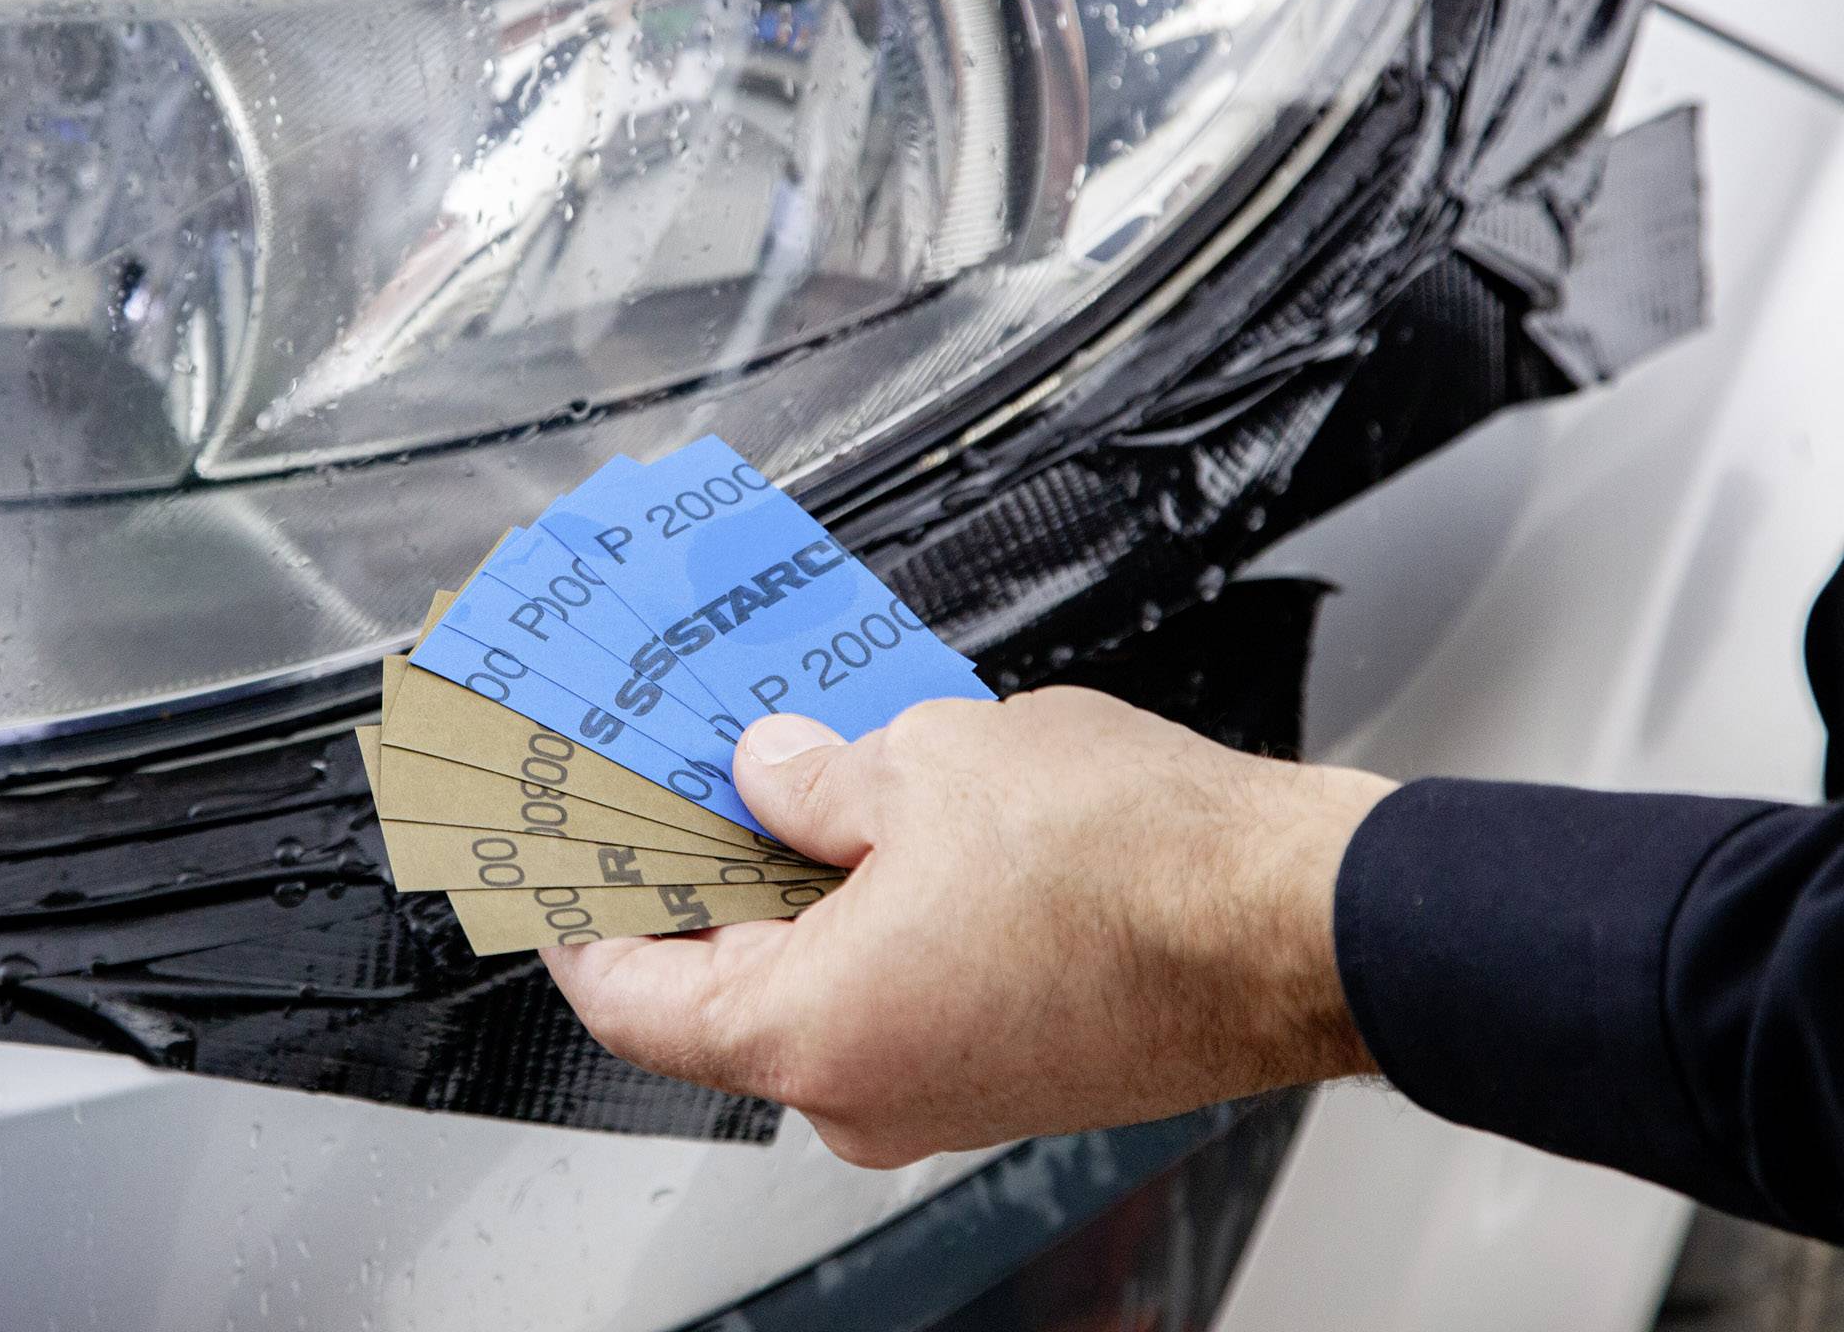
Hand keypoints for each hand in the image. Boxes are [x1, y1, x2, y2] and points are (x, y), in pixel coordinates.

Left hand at [541, 689, 1391, 1166]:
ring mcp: (941, 1096)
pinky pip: (899, 995)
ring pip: (820, 988)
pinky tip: (896, 827)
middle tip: (686, 780)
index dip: (582, 914)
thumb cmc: (1135, 867)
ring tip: (805, 775)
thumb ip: (815, 777)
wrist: (1299, 925)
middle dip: (705, 878)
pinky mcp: (1007, 1073)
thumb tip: (770, 774)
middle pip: (722, 991)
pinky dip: (877, 919)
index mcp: (812, 1035)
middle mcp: (865, 1094)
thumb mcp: (928, 765)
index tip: (561, 860)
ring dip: (802, 890)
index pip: (629, 997)